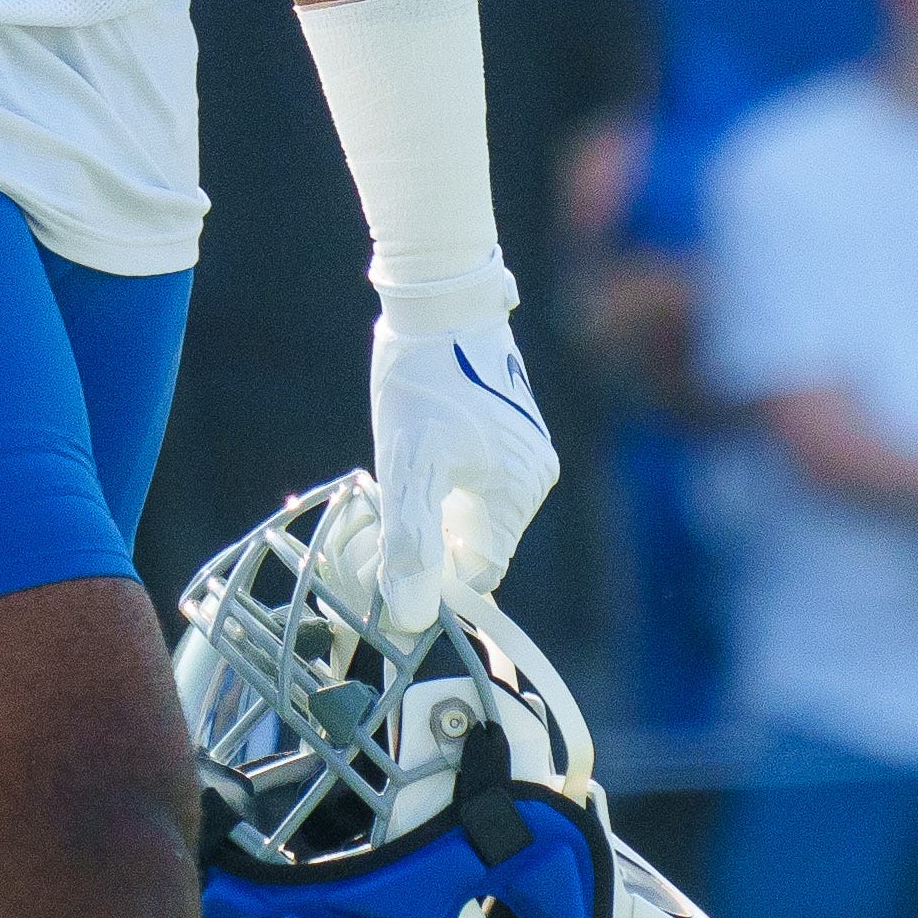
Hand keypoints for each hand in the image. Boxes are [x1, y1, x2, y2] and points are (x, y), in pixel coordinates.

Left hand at [364, 277, 561, 636]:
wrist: (438, 300)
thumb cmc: (424, 382)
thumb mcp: (408, 467)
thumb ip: (411, 545)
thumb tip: (411, 618)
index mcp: (519, 492)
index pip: (478, 571)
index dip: (433, 578)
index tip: (388, 564)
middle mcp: (533, 474)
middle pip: (474, 539)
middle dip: (429, 536)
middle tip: (384, 512)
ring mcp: (522, 447)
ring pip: (469, 505)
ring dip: (432, 503)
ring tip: (400, 468)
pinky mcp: (505, 425)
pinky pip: (472, 473)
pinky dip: (441, 474)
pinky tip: (414, 446)